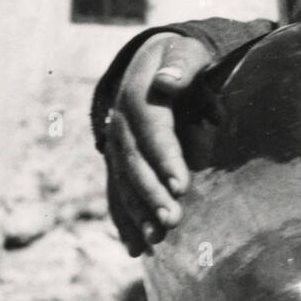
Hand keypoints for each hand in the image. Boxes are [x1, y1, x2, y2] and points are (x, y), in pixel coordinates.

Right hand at [104, 32, 212, 254]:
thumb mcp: (185, 52)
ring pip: (123, 182)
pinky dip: (125, 221)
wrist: (154, 62)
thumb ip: (181, 64)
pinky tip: (136, 248)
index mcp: (137, 95)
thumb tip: (168, 81)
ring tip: (156, 240)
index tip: (182, 186)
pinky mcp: (119, 162)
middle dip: (151, 194)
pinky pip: (118, 192)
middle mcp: (119, 123)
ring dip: (138, 213)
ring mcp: (115, 145)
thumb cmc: (181, 59)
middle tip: (173, 221)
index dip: (163, 157)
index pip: (149, 129)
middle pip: (133, 162)